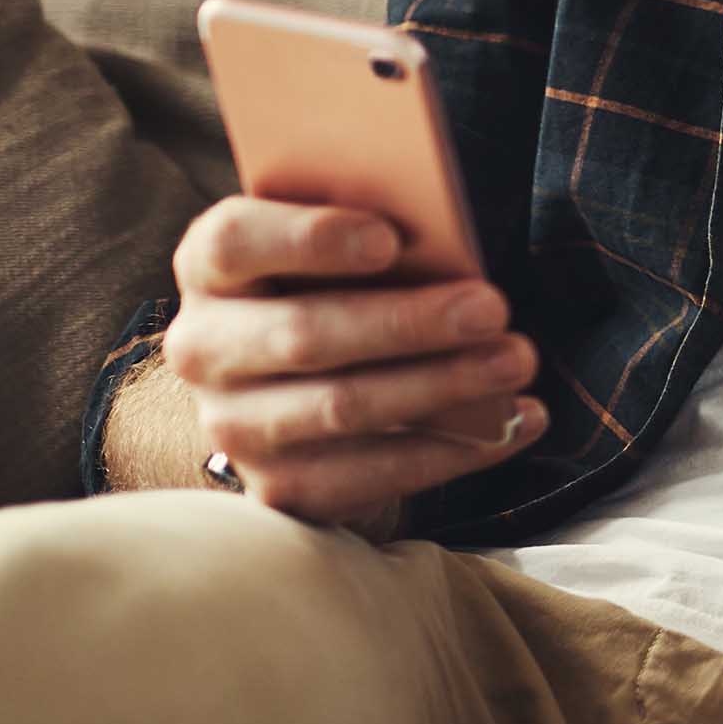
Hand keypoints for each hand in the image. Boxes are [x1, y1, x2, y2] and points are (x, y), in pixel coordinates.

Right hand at [160, 197, 544, 528]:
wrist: (307, 388)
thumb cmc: (343, 289)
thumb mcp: (346, 250)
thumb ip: (378, 235)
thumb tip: (448, 248)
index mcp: (212, 267)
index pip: (236, 242)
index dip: (309, 238)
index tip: (388, 238)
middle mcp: (204, 348)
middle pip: (302, 334)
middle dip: (407, 323)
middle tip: (492, 308)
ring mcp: (234, 425)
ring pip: (342, 407)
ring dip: (443, 385)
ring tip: (517, 361)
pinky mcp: (280, 488)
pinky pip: (371, 475)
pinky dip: (455, 449)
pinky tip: (518, 421)